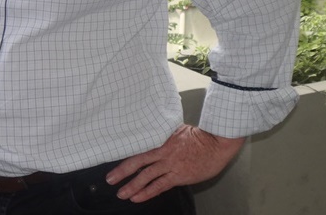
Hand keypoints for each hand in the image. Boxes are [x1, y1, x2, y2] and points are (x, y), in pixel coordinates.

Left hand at [106, 124, 244, 202]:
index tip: (112, 157)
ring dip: (132, 186)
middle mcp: (162, 152)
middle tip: (110, 179)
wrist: (215, 144)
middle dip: (122, 171)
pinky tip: (137, 197)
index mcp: (160, 139)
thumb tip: (149, 132)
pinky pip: (159, 186)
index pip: (138, 147)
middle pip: (137, 162)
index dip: (124, 154)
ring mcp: (170, 165)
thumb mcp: (175, 128)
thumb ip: (161, 133)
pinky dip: (147, 192)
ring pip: (146, 176)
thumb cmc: (198, 136)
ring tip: (121, 193)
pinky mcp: (178, 176)